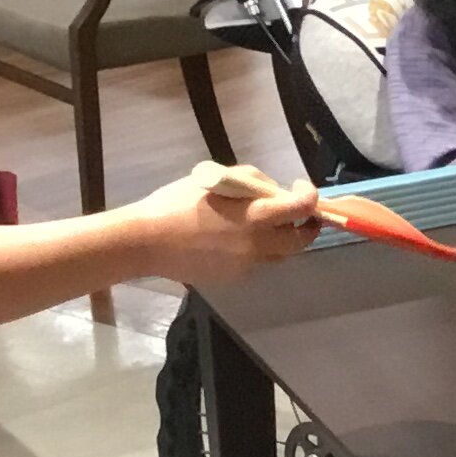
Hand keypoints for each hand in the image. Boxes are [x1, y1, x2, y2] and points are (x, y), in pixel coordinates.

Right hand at [131, 162, 319, 285]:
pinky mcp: (233, 278)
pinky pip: (255, 263)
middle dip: (306, 227)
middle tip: (302, 215)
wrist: (146, 241)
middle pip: (300, 241)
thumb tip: (273, 190)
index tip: (300, 188)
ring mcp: (246, 265)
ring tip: (264, 225)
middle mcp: (258, 244)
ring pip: (278, 254)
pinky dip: (254, 250)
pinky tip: (233, 240)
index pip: (301, 209)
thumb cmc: (178, 204)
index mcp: (256, 216)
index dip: (309, 196)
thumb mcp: (218, 178)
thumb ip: (253, 182)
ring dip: (280, 240)